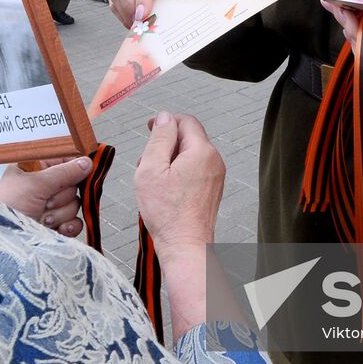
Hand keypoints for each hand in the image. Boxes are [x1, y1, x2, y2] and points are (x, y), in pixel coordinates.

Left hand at [0, 156, 90, 237]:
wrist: (2, 242)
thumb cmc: (8, 207)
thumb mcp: (35, 184)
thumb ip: (63, 172)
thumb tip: (87, 162)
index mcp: (35, 169)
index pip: (64, 161)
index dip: (75, 166)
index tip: (83, 170)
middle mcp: (44, 187)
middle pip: (74, 184)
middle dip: (61, 195)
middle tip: (45, 201)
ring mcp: (51, 208)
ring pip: (76, 204)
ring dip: (60, 212)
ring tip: (42, 217)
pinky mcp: (56, 226)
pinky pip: (76, 222)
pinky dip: (68, 226)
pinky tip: (55, 228)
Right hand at [134, 112, 224, 256]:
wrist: (185, 246)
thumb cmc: (168, 214)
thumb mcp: (152, 169)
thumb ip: (159, 139)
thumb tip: (165, 118)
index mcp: (202, 152)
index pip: (186, 121)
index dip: (165, 121)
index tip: (150, 128)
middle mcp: (214, 161)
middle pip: (187, 138)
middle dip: (164, 145)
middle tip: (146, 163)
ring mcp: (215, 176)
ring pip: (189, 155)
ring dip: (169, 161)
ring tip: (154, 181)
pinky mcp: (212, 189)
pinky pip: (194, 170)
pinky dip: (178, 173)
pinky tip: (165, 191)